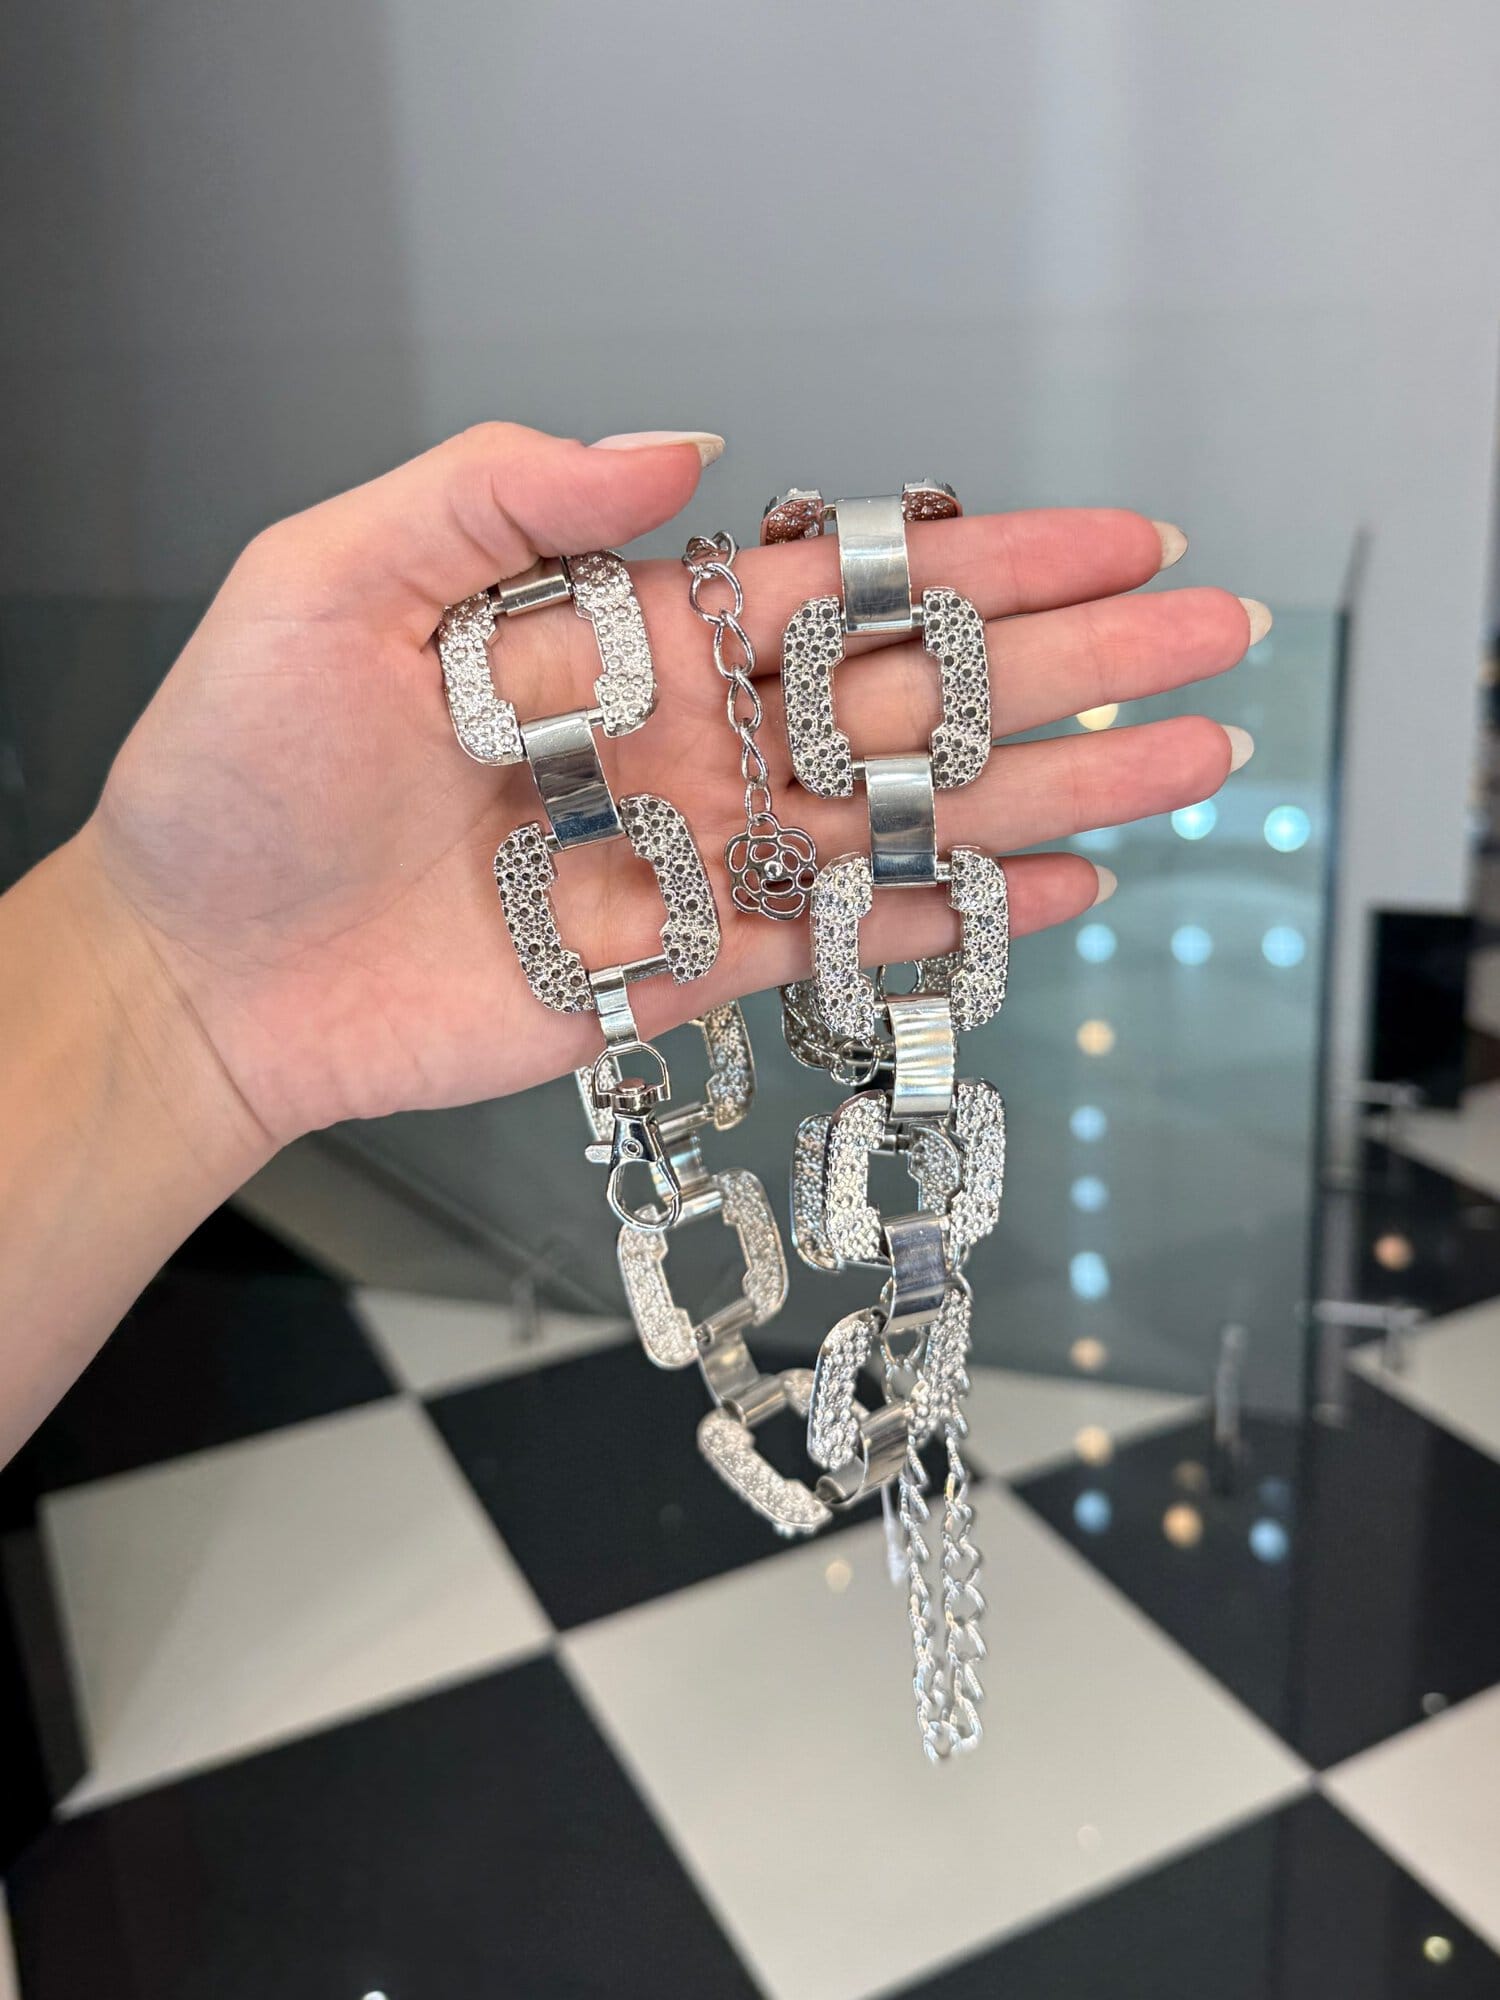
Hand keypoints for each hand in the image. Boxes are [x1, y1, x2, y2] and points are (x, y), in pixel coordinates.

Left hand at [86, 422, 1260, 1158]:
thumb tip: (676, 447)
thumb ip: (499, 495)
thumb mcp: (332, 577)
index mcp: (626, 635)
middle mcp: (687, 742)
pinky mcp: (679, 971)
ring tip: (1185, 767)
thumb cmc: (234, 765)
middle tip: (1211, 638)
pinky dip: (948, 923)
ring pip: (907, 824)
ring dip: (1051, 796)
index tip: (1113, 537)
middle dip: (1069, 667)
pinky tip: (1058, 896)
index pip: (838, 586)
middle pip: (912, 700)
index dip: (981, 563)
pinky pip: (840, 944)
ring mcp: (694, 860)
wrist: (196, 961)